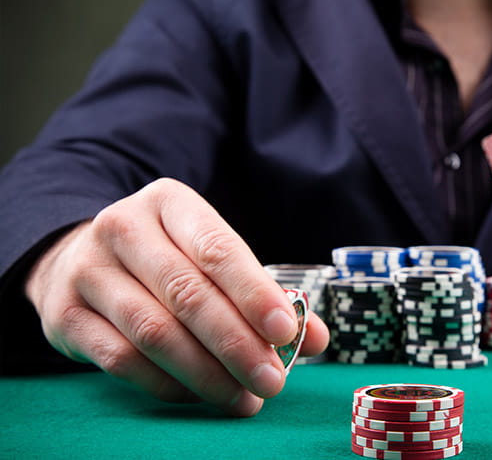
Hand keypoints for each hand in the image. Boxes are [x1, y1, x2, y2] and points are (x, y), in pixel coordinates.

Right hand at [25, 178, 328, 415]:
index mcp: (170, 203)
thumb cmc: (166, 258)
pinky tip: (200, 395)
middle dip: (236, 344)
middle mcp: (123, 228)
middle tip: (272, 381)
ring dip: (206, 373)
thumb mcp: (211, 257)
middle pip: (188, 294)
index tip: (286, 332)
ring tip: (245, 399)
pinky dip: (168, 384)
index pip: (217, 249)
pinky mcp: (65, 314)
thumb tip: (316, 338)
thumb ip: (263, 294)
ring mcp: (88, 270)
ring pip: (155, 331)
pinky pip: (123, 360)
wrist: (77, 258)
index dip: (254, 293)